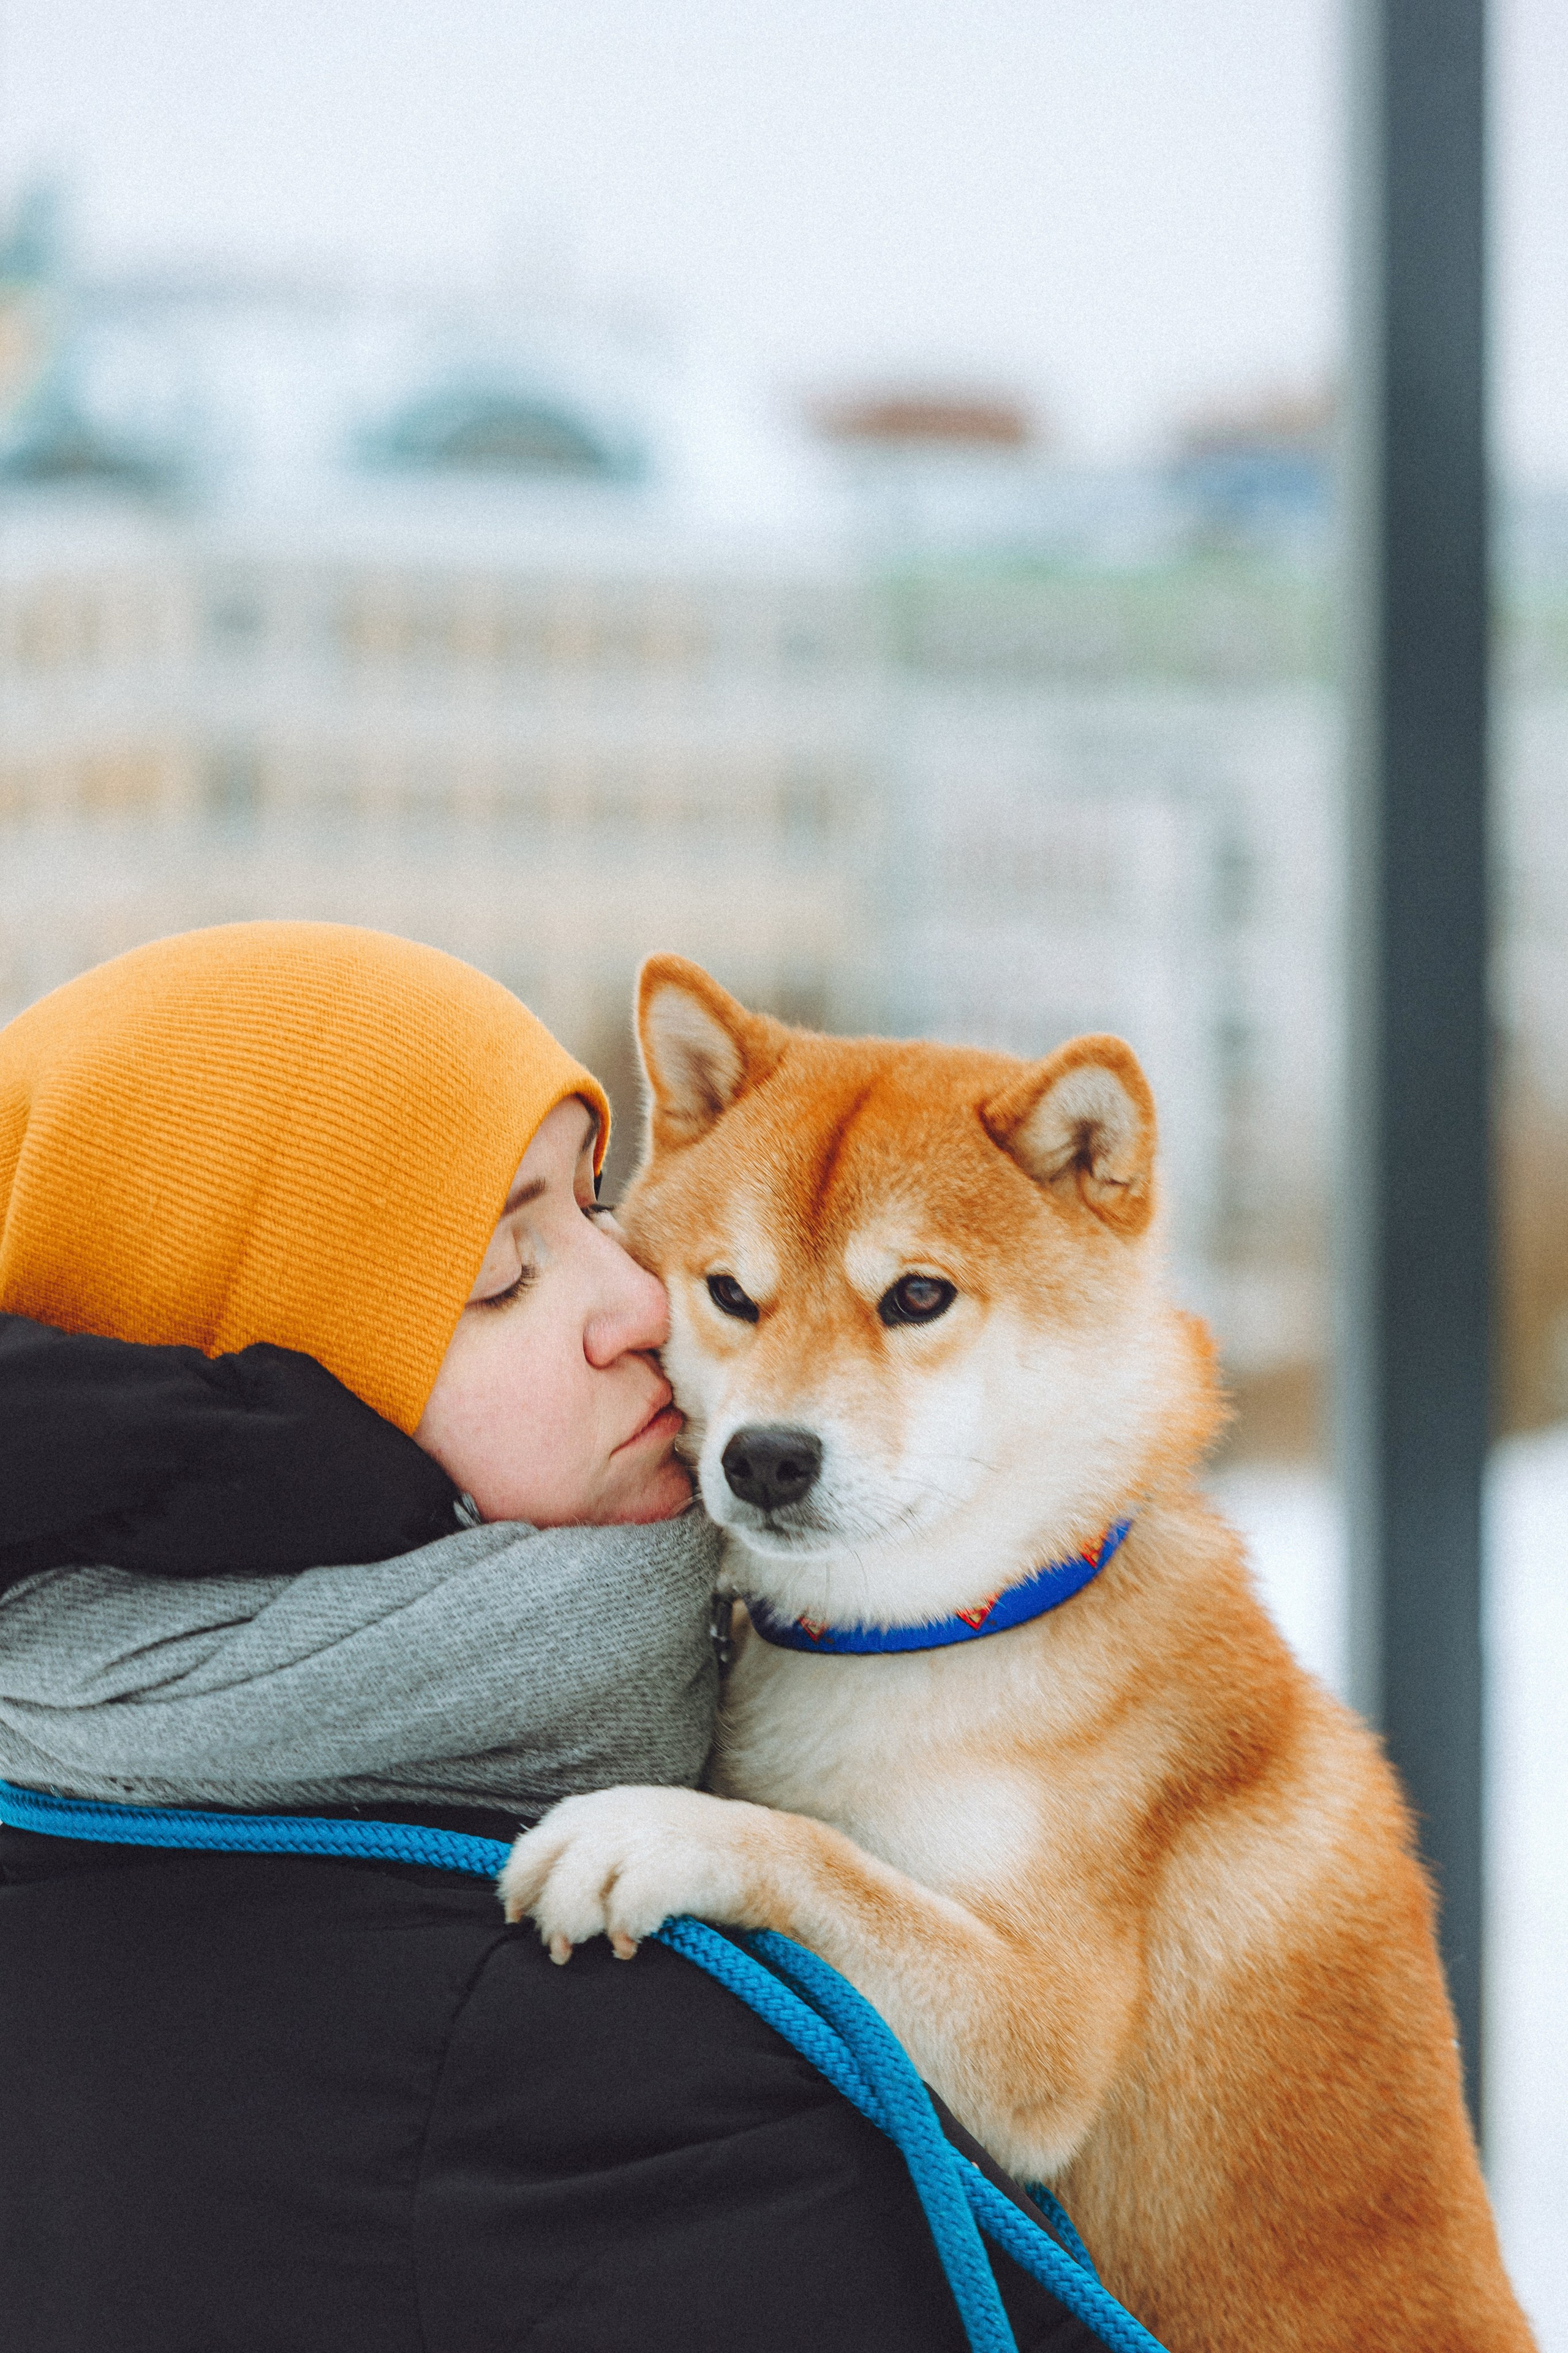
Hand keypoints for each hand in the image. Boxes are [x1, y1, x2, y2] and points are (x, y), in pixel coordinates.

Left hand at [498, 1785, 765, 1961]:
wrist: (769, 1856)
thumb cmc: (692, 1855)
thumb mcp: (632, 1837)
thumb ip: (587, 1853)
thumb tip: (536, 1900)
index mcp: (594, 1810)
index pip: (534, 1847)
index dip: (519, 1888)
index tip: (518, 1921)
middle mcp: (609, 1816)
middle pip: (541, 1862)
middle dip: (541, 1909)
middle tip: (556, 1948)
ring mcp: (640, 1837)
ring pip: (572, 1888)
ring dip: (571, 1924)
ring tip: (587, 1949)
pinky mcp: (673, 1864)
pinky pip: (626, 1904)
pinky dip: (621, 1929)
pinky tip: (630, 1947)